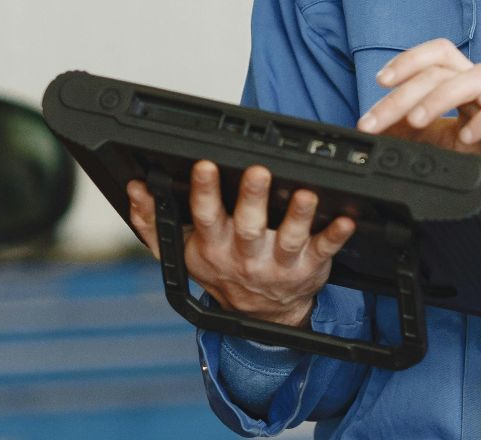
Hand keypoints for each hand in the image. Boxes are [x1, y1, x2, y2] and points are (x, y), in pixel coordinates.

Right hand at [125, 160, 354, 327]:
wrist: (261, 316)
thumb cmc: (221, 271)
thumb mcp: (180, 252)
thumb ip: (153, 222)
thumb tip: (135, 190)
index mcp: (213, 245)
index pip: (205, 215)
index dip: (204, 190)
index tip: (205, 165)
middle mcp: (245, 254)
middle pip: (248, 225)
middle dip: (251, 197)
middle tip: (257, 171)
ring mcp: (279, 262)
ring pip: (288, 237)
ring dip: (297, 215)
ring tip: (305, 193)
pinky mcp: (309, 266)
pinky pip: (324, 250)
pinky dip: (336, 236)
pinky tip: (346, 219)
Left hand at [356, 39, 480, 213]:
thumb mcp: (448, 143)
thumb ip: (417, 133)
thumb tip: (378, 131)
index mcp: (465, 85)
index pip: (437, 55)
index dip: (407, 60)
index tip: (378, 82)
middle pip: (443, 69)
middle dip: (403, 93)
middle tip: (374, 121)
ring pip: (475, 78)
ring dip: (439, 97)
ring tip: (416, 121)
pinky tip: (466, 137)